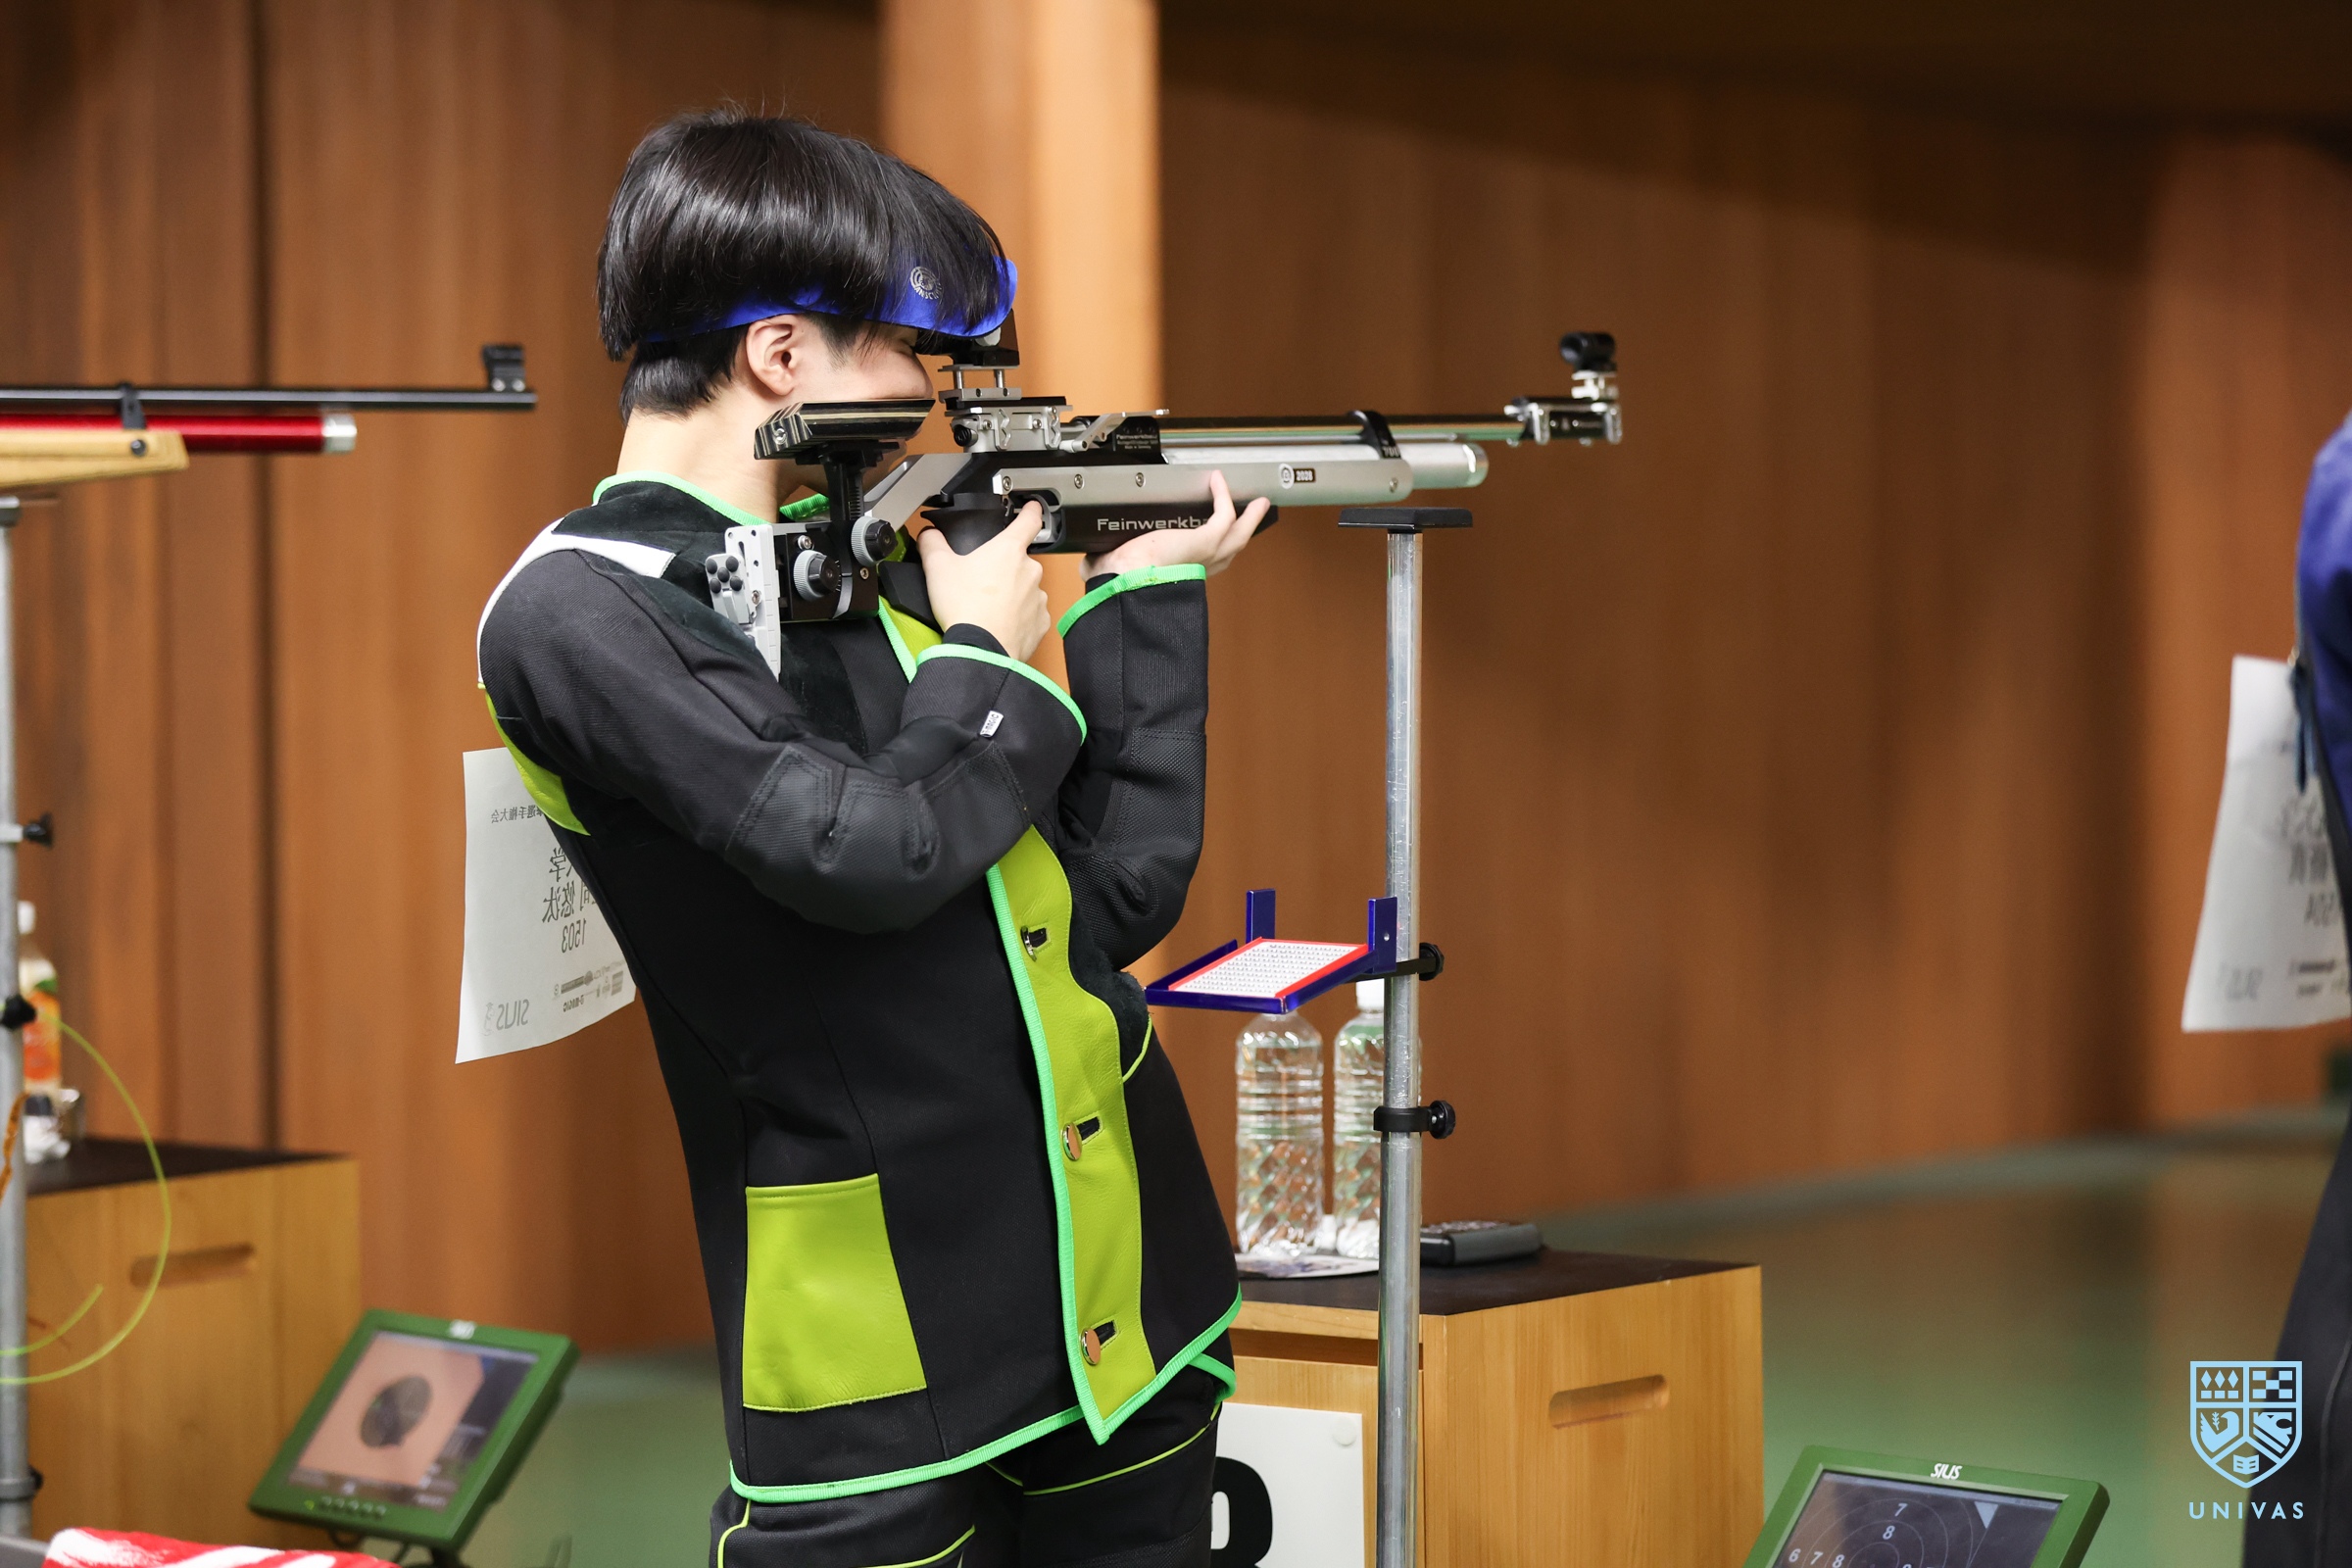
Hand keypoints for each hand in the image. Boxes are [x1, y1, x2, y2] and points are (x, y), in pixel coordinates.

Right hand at [916, 502, 1052, 661]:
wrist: (980, 649)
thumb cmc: (964, 607)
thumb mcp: (938, 568)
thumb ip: (932, 544)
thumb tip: (928, 534)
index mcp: (1008, 550)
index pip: (1028, 520)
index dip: (1030, 510)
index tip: (1032, 507)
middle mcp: (1030, 570)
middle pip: (1020, 561)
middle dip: (1004, 569)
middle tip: (982, 582)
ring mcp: (1038, 597)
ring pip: (1025, 589)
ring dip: (1011, 594)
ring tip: (988, 608)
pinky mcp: (1040, 622)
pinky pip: (1030, 614)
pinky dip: (1017, 617)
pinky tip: (999, 624)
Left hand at [1086, 470, 1268, 579]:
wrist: (1128, 584)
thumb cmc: (1118, 583)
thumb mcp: (1109, 570)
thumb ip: (1101, 564)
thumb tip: (1087, 564)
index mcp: (1177, 578)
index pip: (1200, 566)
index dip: (1208, 553)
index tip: (1211, 539)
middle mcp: (1196, 570)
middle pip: (1230, 551)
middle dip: (1241, 534)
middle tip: (1251, 519)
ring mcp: (1206, 556)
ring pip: (1238, 535)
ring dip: (1250, 519)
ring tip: (1260, 504)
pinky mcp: (1207, 541)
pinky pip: (1225, 514)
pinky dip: (1223, 496)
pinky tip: (1218, 480)